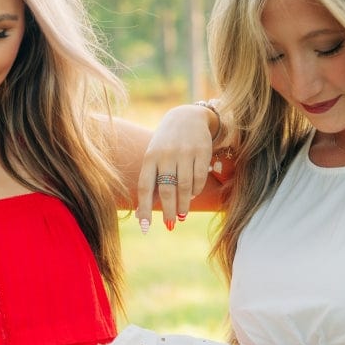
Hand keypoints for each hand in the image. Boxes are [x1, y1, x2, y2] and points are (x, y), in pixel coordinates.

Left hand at [136, 103, 221, 228]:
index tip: (145, 227)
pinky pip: (199, 178)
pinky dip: (195, 190)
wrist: (186, 117)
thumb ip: (151, 183)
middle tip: (170, 224)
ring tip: (182, 215)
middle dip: (168, 210)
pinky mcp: (201, 151)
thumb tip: (142, 216)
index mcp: (150, 158)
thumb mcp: (154, 158)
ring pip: (184, 186)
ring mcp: (185, 152)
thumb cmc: (166, 145)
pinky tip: (192, 195)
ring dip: (183, 204)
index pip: (145, 187)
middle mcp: (166, 154)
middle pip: (167, 190)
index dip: (144, 208)